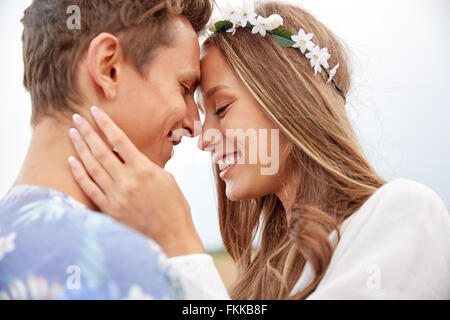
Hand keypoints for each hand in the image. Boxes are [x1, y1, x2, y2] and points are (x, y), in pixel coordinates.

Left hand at [68, 106, 204, 256]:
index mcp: (144, 169)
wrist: (171, 235)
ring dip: (80, 149)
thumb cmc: (174, 206)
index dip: (106, 124)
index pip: (120, 140)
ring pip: (92, 167)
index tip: (95, 111)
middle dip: (87, 132)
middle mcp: (127, 180)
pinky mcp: (110, 210)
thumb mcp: (166, 178)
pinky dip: (80, 174)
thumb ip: (145, 165)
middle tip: (76, 118)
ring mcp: (116, 196)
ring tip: (72, 134)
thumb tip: (129, 156)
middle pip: (101, 151)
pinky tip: (72, 162)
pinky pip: (90, 189)